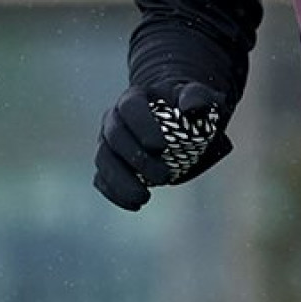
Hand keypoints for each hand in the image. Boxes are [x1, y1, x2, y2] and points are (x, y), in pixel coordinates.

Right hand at [93, 82, 230, 210]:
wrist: (174, 118)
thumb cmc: (186, 106)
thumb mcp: (198, 97)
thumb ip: (197, 97)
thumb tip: (193, 107)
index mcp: (135, 98)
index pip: (130, 107)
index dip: (142, 125)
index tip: (161, 146)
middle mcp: (115, 118)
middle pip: (115, 136)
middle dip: (136, 158)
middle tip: (164, 177)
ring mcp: (107, 142)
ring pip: (103, 160)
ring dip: (121, 181)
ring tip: (144, 198)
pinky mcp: (108, 163)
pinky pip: (102, 179)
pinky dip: (114, 194)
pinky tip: (135, 205)